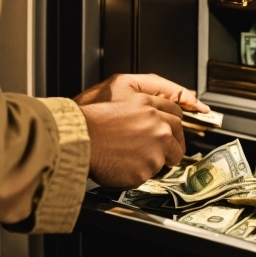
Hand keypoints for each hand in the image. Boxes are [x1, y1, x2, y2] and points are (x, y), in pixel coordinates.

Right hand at [74, 73, 209, 186]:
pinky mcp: (145, 170)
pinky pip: (151, 172)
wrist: (77, 139)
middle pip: (178, 133)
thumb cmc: (90, 114)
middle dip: (174, 139)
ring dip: (160, 156)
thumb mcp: (118, 84)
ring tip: (138, 155)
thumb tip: (168, 91)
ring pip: (170, 155)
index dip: (173, 118)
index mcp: (148, 104)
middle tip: (163, 144)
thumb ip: (145, 84)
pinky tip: (126, 164)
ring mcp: (153, 149)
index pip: (175, 110)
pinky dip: (142, 170)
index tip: (174, 125)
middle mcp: (156, 125)